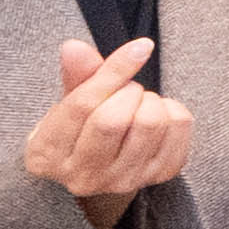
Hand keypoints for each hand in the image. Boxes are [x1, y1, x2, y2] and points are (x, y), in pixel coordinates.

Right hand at [20, 33, 190, 225]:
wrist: (100, 167)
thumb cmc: (80, 129)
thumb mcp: (68, 102)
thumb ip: (75, 75)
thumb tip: (74, 48)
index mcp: (49, 152)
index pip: (83, 106)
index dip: (112, 71)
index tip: (139, 47)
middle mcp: (83, 175)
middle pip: (115, 119)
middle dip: (129, 90)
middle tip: (127, 89)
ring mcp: (122, 181)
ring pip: (150, 124)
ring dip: (151, 100)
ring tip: (139, 103)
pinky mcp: (157, 177)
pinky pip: (179, 130)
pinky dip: (174, 111)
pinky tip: (158, 116)